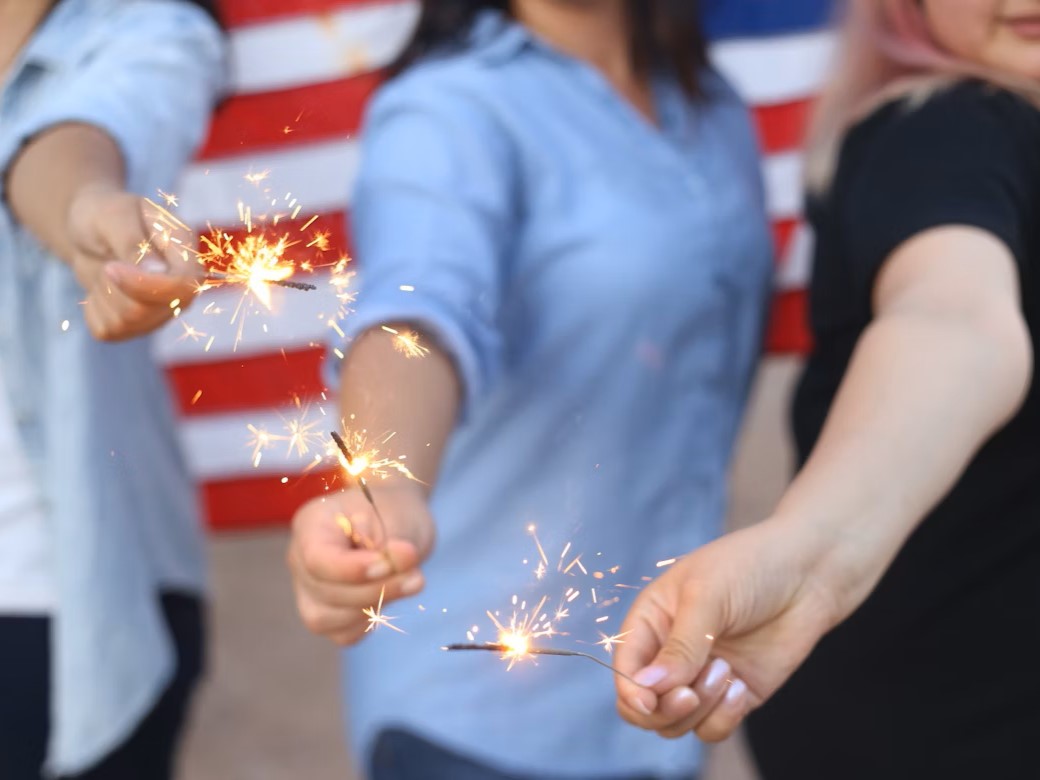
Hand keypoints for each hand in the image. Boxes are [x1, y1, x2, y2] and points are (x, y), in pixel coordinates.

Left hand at [66, 185, 202, 340]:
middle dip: (114, 287)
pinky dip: (93, 308)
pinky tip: (103, 287)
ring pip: (126, 322)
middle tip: (107, 261)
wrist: (90, 230)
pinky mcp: (136, 326)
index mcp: (186, 252)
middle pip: (149, 310)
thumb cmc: (104, 213)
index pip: (184, 285)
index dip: (145, 285)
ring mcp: (162, 310)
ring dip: (103, 294)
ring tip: (107, 270)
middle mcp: (182, 287)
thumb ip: (133, 241)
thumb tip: (158, 272)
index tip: (110, 268)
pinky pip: (108, 330)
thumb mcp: (112, 216)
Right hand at [287, 481, 435, 645]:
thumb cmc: (393, 512)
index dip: (352, 570)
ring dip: (374, 607)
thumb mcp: (399, 516)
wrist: (394, 521)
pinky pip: (342, 633)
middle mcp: (299, 558)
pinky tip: (390, 596)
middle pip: (324, 591)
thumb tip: (401, 560)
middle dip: (375, 590)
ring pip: (326, 619)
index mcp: (312, 523)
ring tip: (410, 582)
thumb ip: (396, 540)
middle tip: (416, 577)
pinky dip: (370, 621)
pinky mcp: (325, 614)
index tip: (388, 564)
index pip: (317, 559)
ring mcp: (307, 589)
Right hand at [614, 520, 843, 741]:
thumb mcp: (707, 596)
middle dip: (664, 709)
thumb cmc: (750, 566)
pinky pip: (712, 728)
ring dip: (700, 708)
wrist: (809, 572)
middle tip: (690, 694)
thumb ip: (679, 645)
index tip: (650, 701)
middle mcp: (670, 653)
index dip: (631, 691)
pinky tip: (741, 687)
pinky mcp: (733, 694)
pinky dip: (723, 718)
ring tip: (727, 673)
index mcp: (651, 621)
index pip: (626, 668)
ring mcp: (701, 676)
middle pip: (645, 707)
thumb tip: (647, 686)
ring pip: (677, 723)